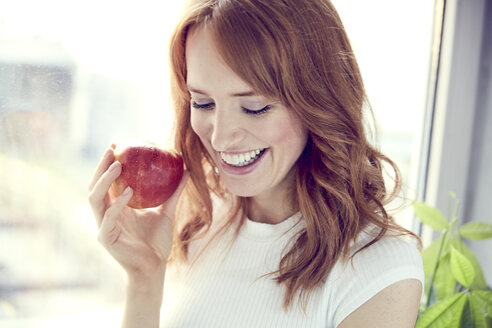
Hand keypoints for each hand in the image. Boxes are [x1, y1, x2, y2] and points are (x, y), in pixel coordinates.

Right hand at [88, 145, 188, 280]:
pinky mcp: (105, 238)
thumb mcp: (166, 211)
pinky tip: (128, 192)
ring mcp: (102, 226)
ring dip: (104, 180)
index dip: (107, 163)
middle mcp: (105, 214)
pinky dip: (117, 203)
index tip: (117, 145)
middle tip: (112, 149)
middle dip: (101, 166)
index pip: (106, 181)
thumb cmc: (157, 241)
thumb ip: (174, 192)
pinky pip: (108, 217)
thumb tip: (186, 170)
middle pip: (95, 185)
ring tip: (117, 165)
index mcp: (115, 207)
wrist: (154, 267)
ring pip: (95, 198)